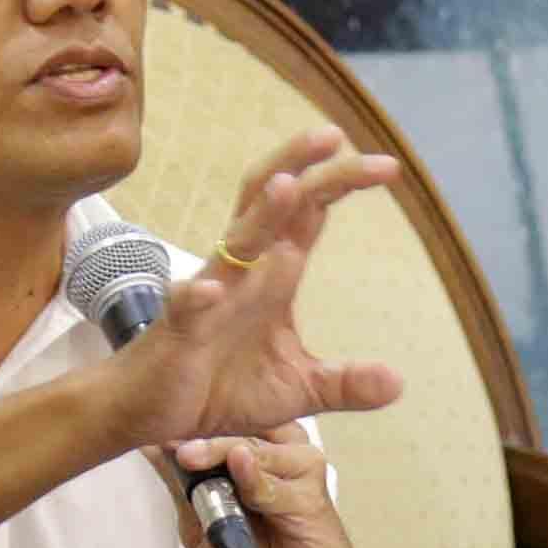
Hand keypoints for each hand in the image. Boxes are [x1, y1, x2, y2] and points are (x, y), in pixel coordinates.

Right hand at [103, 127, 404, 448]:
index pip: (308, 212)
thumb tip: (397, 383)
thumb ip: (344, 382)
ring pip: (234, 241)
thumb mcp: (296, 390)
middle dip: (300, 166)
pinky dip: (198, 296)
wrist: (150, 412)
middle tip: (336, 135)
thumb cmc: (219, 389)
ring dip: (259, 215)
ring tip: (288, 185)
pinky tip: (211, 291)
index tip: (388, 166)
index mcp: (274, 274)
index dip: (341, 182)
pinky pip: (185, 306)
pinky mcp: (177, 330)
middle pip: (270, 201)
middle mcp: (243, 272)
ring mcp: (209, 295)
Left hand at [155, 427, 371, 547]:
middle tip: (167, 442)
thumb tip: (152, 454)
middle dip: (196, 435)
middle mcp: (273, 456)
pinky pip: (279, 484)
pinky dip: (256, 481)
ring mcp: (296, 472)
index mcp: (246, 457)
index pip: (214, 426)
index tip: (150, 426)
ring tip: (191, 457)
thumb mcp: (202, 531)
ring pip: (254, 448)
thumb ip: (184, 494)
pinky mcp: (314, 496)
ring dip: (221, 451)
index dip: (183, 425)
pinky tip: (241, 472)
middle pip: (234, 429)